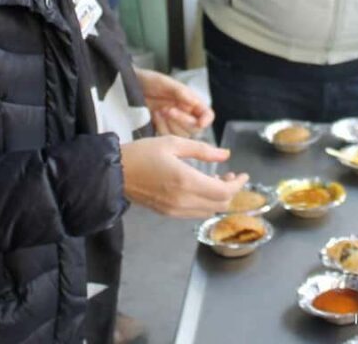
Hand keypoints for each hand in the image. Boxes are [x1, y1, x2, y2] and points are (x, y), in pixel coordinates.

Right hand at [120, 136, 248, 217]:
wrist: (115, 173)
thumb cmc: (143, 152)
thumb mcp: (172, 142)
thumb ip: (202, 150)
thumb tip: (225, 154)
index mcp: (186, 181)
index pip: (224, 192)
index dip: (237, 185)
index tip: (242, 174)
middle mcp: (183, 200)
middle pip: (220, 205)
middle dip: (230, 191)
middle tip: (230, 175)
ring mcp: (175, 210)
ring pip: (209, 211)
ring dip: (218, 198)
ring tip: (216, 180)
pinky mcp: (169, 214)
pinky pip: (195, 213)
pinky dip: (205, 203)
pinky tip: (201, 188)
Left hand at [136, 68, 213, 136]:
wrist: (128, 87)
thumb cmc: (148, 81)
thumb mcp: (164, 82)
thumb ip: (180, 92)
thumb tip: (194, 101)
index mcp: (190, 101)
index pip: (206, 114)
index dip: (206, 120)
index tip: (200, 123)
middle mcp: (184, 113)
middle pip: (195, 128)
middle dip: (182, 120)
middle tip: (168, 109)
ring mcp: (173, 122)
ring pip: (182, 135)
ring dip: (170, 124)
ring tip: (159, 110)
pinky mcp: (162, 129)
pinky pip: (167, 137)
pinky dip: (161, 127)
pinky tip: (154, 116)